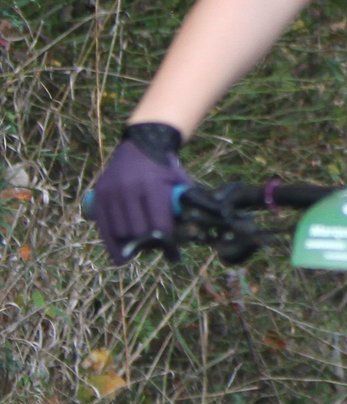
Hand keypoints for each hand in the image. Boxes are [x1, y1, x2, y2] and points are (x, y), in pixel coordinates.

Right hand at [90, 123, 187, 262]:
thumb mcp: (179, 182)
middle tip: (158, 249)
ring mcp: (112, 192)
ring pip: (120, 232)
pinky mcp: (99, 195)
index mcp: (153, 186)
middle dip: (150, 245)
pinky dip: (112, 246)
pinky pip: (103, 227)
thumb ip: (183, 205)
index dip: (167, 243)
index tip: (174, 255)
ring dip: (132, 245)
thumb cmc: (165, 168)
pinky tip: (121, 258)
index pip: (159, 225)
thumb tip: (190, 236)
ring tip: (142, 249)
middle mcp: (129, 190)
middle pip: (138, 232)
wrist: (142, 145)